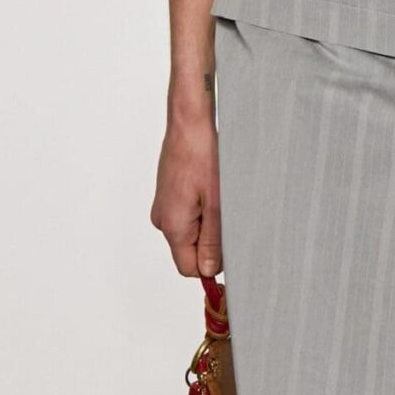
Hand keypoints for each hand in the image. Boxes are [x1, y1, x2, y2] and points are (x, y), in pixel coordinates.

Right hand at [152, 94, 222, 276]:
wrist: (189, 124)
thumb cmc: (203, 155)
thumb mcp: (218, 204)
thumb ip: (212, 242)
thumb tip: (208, 271)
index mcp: (173, 226)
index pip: (189, 268)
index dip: (211, 268)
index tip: (231, 256)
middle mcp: (163, 220)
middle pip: (189, 251)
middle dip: (212, 243)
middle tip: (229, 217)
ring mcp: (164, 207)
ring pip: (190, 233)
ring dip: (208, 224)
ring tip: (219, 198)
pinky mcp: (169, 196)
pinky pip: (187, 216)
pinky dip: (202, 211)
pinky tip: (211, 190)